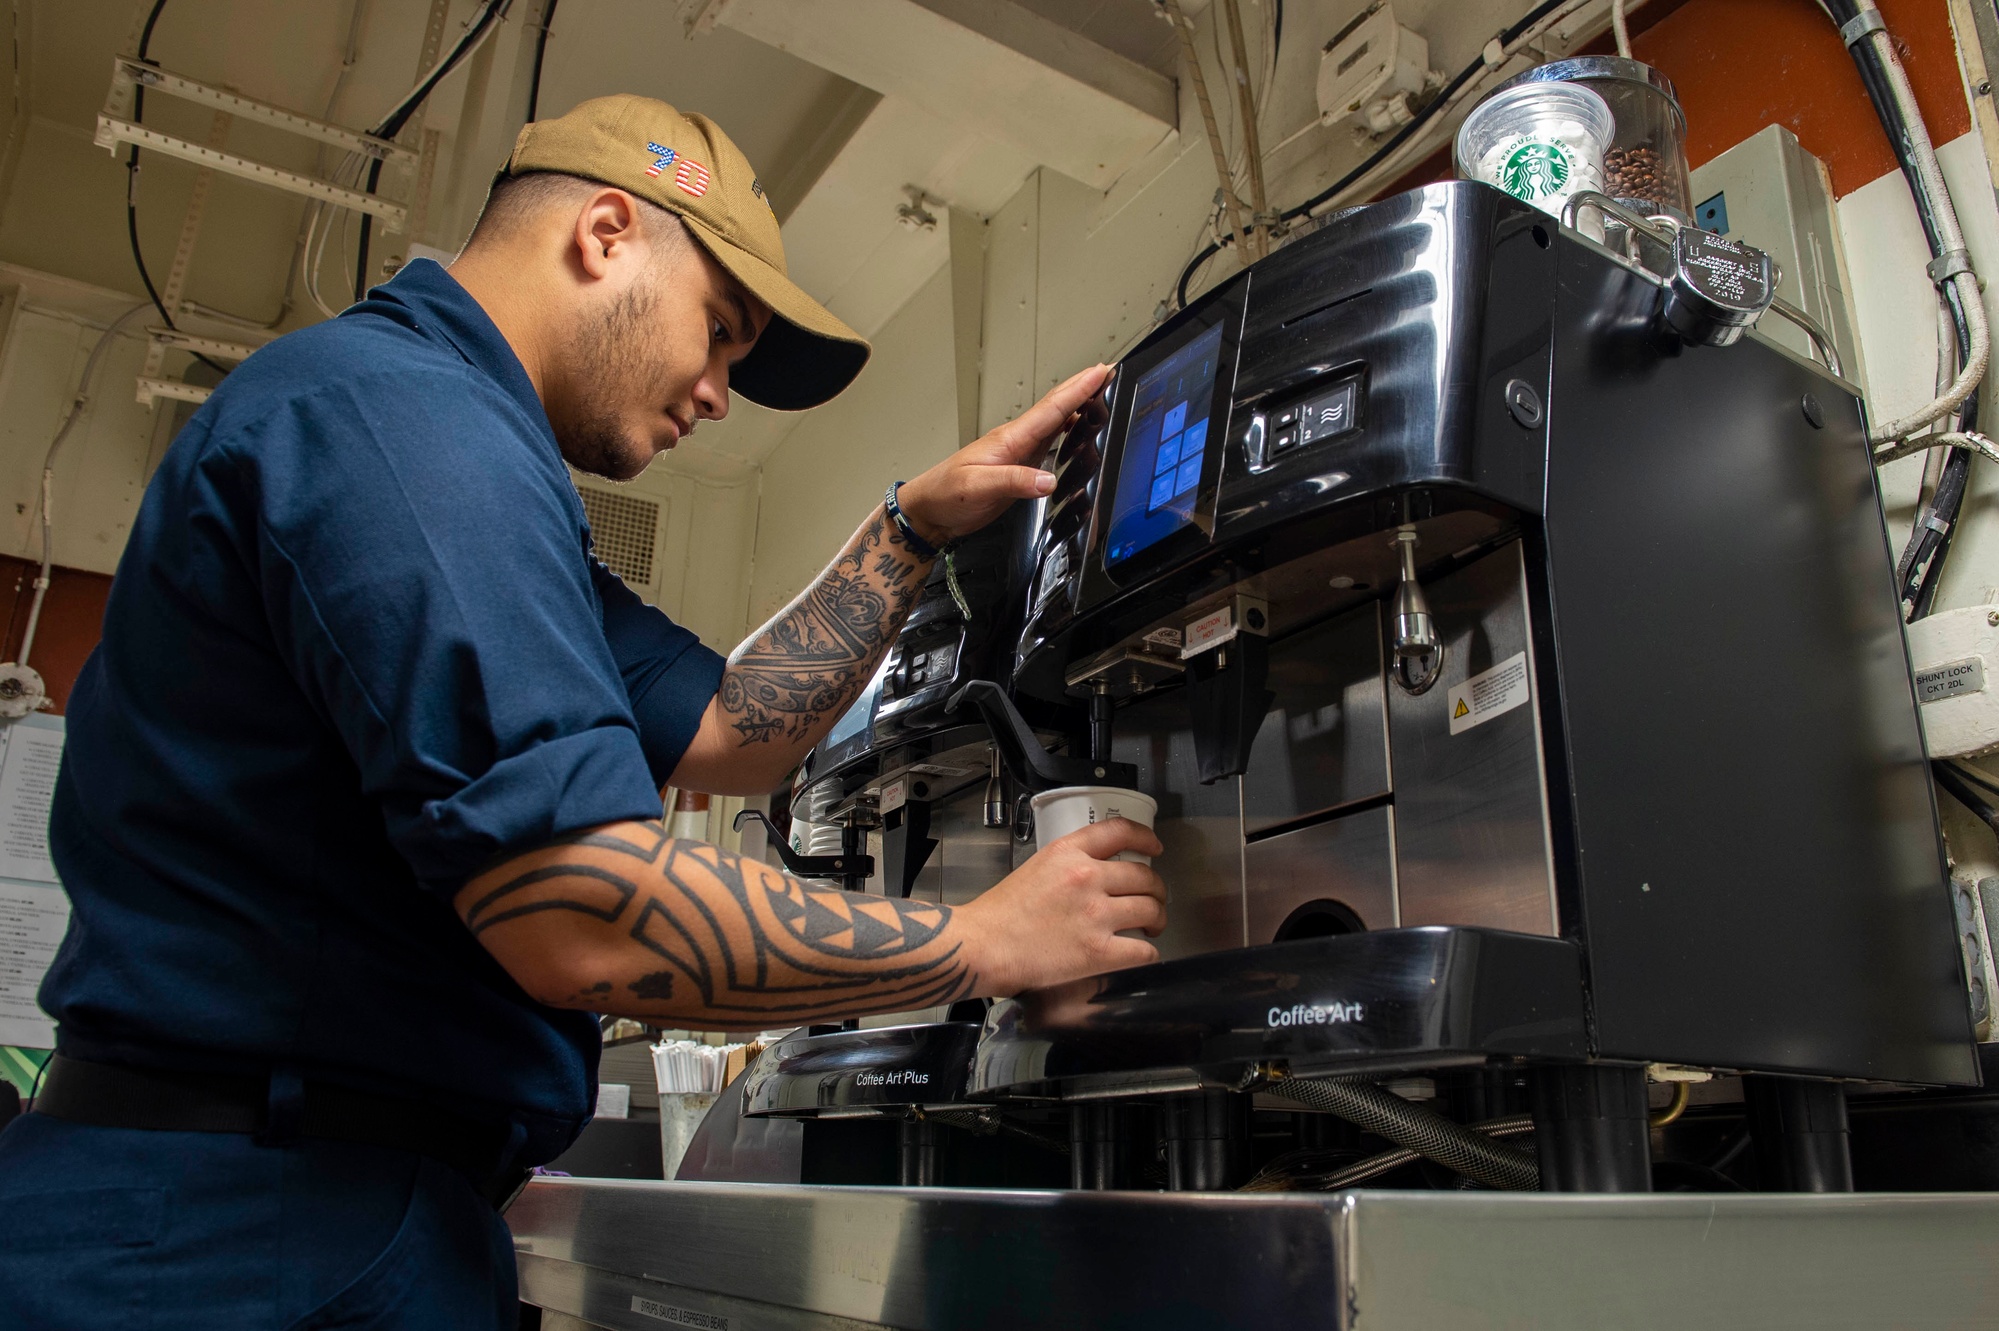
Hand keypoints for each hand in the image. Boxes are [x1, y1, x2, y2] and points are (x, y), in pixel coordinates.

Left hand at [894, 363, 1112, 544]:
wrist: (928, 509)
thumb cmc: (945, 494)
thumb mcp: (977, 487)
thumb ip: (1014, 482)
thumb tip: (1049, 480)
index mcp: (1009, 439)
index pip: (1051, 409)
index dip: (1078, 390)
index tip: (1101, 372)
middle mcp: (1017, 441)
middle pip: (1056, 408)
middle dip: (1083, 387)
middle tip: (1109, 371)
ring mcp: (1018, 452)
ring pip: (1055, 422)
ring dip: (1078, 405)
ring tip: (1101, 392)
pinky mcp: (1019, 467)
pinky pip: (1049, 442)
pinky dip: (1068, 430)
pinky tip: (1077, 430)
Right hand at [955, 817, 1166, 994]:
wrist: (983, 946)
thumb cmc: (1000, 915)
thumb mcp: (1035, 867)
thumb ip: (1068, 864)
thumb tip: (1097, 873)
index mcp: (1068, 853)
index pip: (1120, 831)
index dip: (1146, 838)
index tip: (1154, 848)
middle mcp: (1087, 878)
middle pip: (1144, 875)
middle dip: (1156, 889)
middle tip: (1154, 899)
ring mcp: (1095, 914)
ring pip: (1150, 909)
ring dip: (1158, 918)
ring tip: (1152, 926)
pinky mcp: (1098, 951)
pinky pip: (1143, 950)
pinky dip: (1149, 952)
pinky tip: (1142, 952)